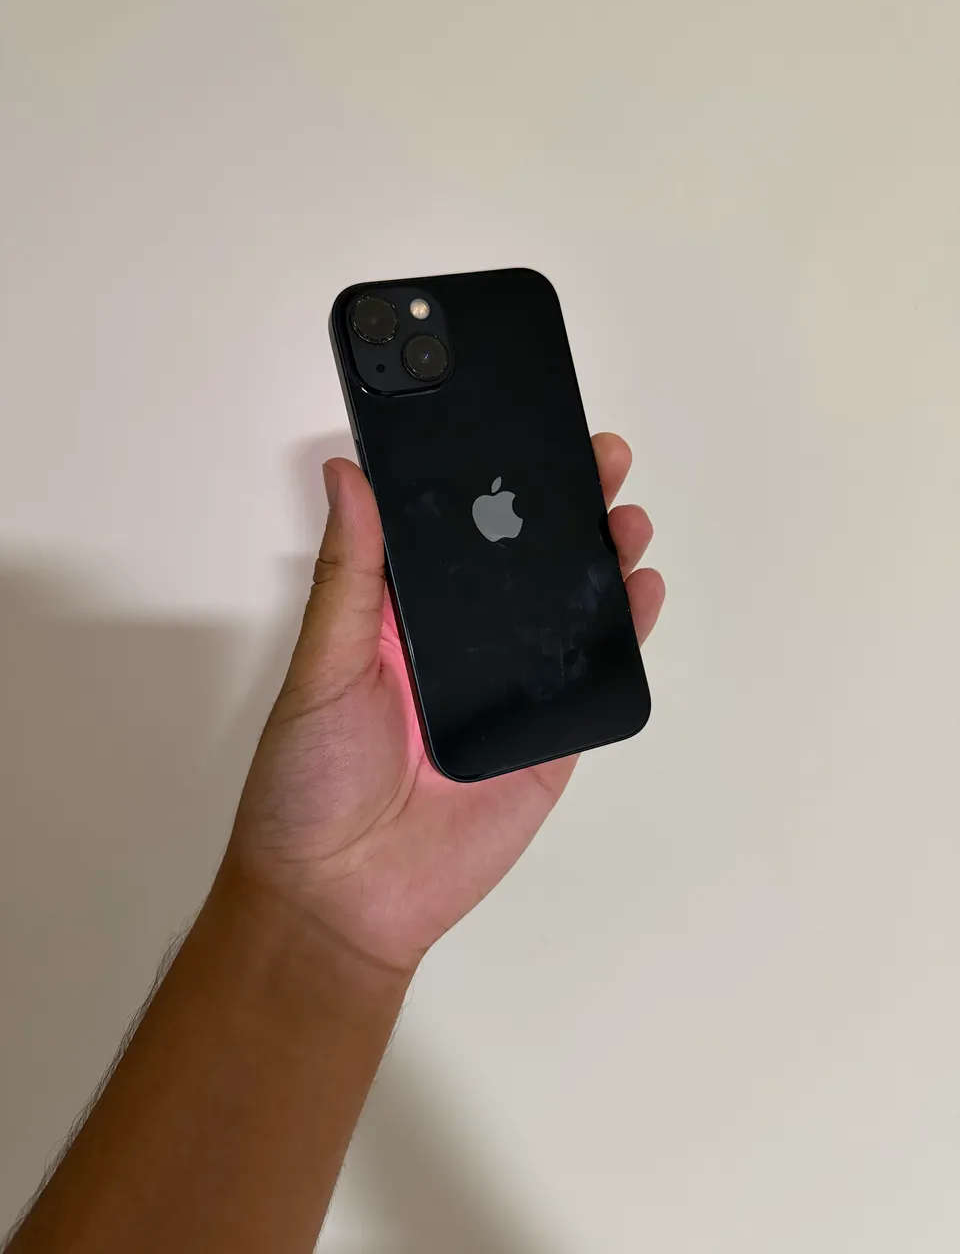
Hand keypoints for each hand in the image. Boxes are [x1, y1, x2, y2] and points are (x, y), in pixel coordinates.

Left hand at [227, 433, 663, 972]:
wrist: (343, 900)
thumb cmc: (309, 784)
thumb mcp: (322, 666)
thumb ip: (349, 576)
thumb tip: (346, 475)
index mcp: (402, 621)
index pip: (456, 537)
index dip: (491, 484)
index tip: (524, 430)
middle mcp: (461, 648)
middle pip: (523, 567)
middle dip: (563, 509)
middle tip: (598, 459)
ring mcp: (510, 694)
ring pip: (567, 616)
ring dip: (602, 561)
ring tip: (625, 514)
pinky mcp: (549, 742)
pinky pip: (593, 682)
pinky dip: (624, 636)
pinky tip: (642, 590)